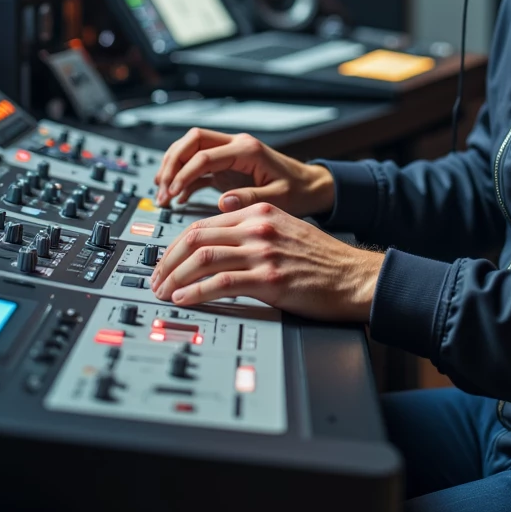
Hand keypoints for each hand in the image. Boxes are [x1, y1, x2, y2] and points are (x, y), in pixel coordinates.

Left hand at [149, 203, 384, 321]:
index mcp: (260, 212)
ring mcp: (263, 252)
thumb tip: (218, 249)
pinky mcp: (269, 278)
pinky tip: (183, 299)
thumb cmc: (324, 261)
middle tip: (155, 279)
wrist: (355, 276)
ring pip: (203, 258)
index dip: (175, 245)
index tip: (165, 262)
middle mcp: (258, 227)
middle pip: (195, 237)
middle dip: (167, 260)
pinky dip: (195, 291)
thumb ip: (254, 232)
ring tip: (162, 292)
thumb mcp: (285, 231)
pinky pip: (221, 283)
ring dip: (175, 277)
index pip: (203, 223)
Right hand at [153, 129, 334, 217]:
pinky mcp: (227, 167)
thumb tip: (221, 202)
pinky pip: (198, 167)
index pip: (204, 154)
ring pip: (191, 150)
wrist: (310, 187)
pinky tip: (178, 198)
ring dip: (174, 169)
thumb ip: (250, 198)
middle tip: (161, 188)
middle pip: (192, 141)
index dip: (184, 173)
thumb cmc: (298, 191)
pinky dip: (185, 180)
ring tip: (162, 194)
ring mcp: (229, 155)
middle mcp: (235, 146)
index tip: (172, 192)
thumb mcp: (278, 198)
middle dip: (172, 163)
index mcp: (247, 149)